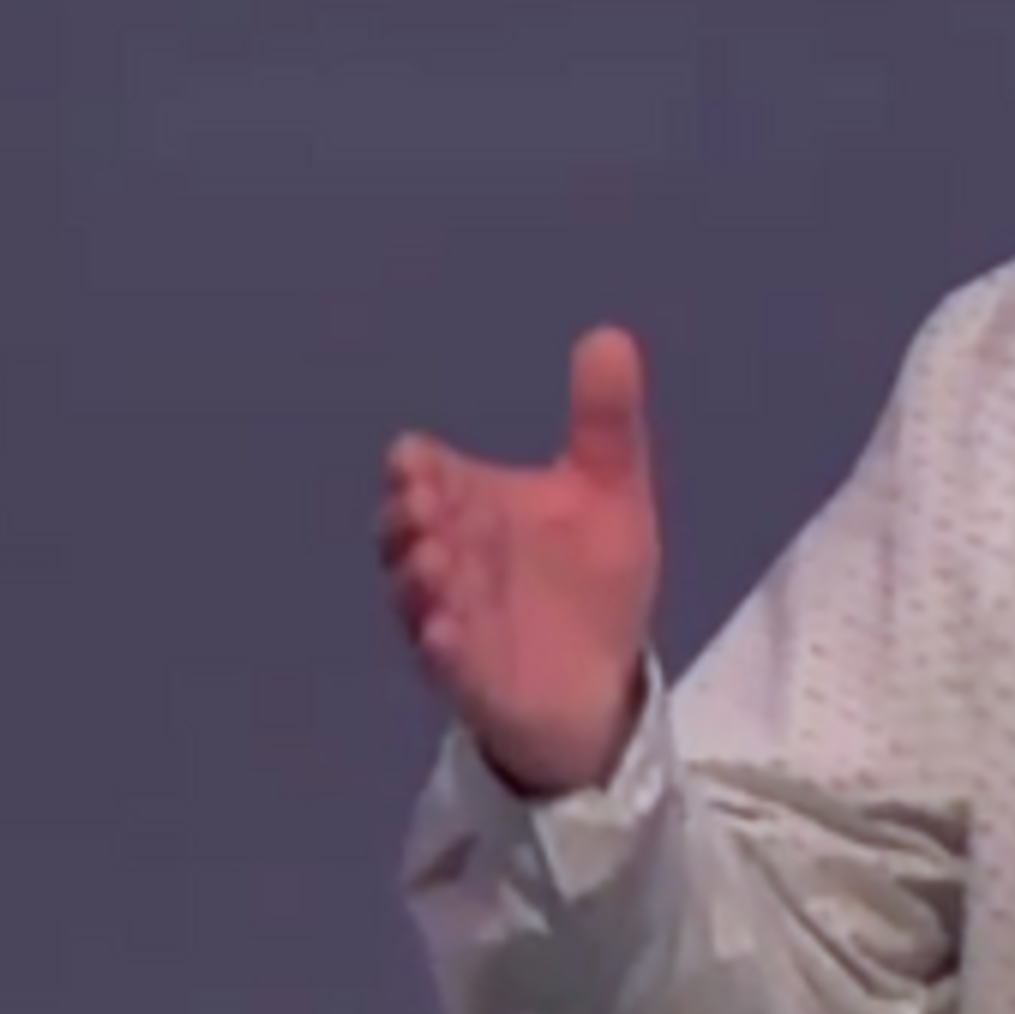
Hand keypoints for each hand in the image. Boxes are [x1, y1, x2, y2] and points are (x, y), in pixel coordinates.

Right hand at [380, 327, 662, 797]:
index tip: (418, 463)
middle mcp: (447, 556)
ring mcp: (451, 617)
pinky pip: (444, 663)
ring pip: (416, 596)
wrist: (602, 678)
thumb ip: (604, 422)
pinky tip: (448, 632)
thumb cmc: (590, 578)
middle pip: (403, 530)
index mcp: (469, 503)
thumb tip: (611, 336)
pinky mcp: (468, 677)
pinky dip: (441, 646)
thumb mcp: (609, 493)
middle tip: (424, 505)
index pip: (422, 474)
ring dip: (417, 579)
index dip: (415, 469)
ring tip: (434, 562)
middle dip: (407, 517)